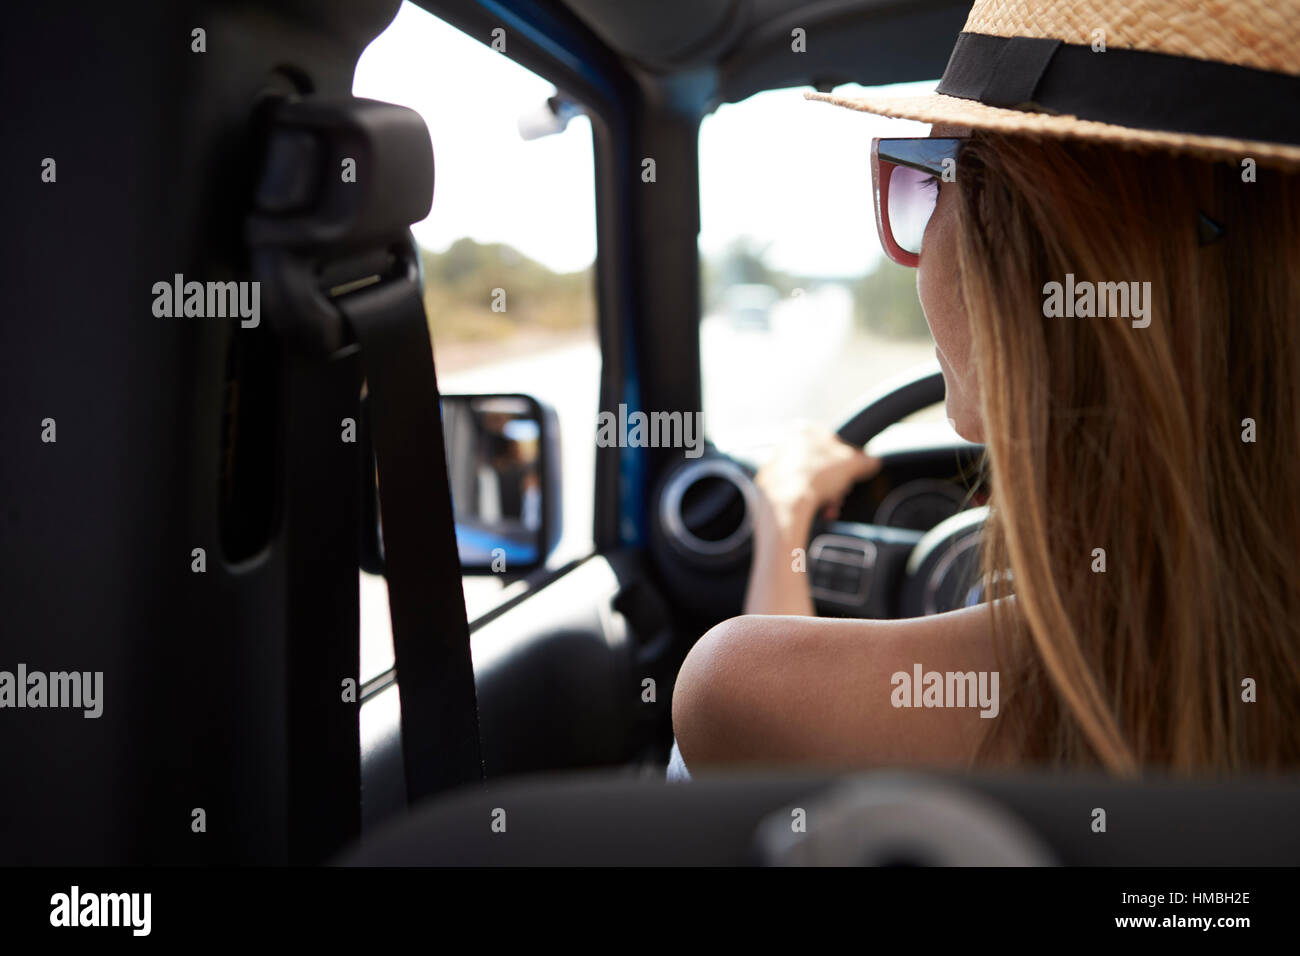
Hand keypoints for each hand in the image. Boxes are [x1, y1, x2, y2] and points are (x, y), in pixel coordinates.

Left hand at [754, 423, 880, 524]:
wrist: (786, 502)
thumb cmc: (817, 476)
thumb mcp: (852, 464)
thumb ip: (865, 461)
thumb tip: (873, 462)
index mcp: (804, 429)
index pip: (832, 442)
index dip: (847, 461)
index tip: (851, 475)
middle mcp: (785, 442)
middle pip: (821, 463)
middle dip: (835, 482)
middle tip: (842, 494)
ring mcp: (775, 464)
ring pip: (809, 479)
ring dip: (825, 494)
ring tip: (831, 507)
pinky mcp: (768, 485)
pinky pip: (795, 492)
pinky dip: (808, 501)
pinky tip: (818, 511)